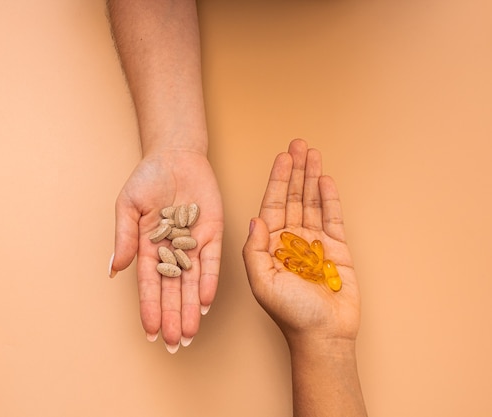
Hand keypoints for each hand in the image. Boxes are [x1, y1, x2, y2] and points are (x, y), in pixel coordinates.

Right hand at [111, 149, 222, 351]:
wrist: (175, 156)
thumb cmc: (147, 179)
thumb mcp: (127, 207)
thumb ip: (124, 238)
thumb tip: (114, 270)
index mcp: (148, 248)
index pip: (149, 285)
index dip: (149, 308)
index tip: (149, 331)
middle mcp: (172, 251)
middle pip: (172, 290)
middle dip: (172, 317)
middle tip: (172, 343)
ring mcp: (193, 245)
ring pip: (192, 283)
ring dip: (191, 308)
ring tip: (189, 333)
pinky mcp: (212, 235)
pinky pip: (211, 263)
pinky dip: (208, 282)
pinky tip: (206, 302)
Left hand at [242, 139, 360, 348]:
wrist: (324, 335)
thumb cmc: (290, 313)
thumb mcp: (262, 282)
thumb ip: (256, 250)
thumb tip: (255, 219)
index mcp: (270, 246)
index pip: (272, 205)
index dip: (277, 180)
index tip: (282, 157)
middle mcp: (291, 240)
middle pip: (292, 197)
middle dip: (295, 171)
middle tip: (298, 144)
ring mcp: (314, 243)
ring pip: (312, 202)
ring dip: (312, 177)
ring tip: (312, 153)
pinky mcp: (336, 249)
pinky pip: (333, 218)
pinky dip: (330, 198)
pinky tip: (326, 180)